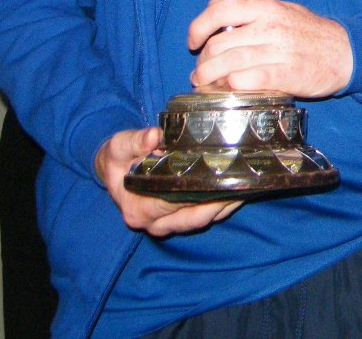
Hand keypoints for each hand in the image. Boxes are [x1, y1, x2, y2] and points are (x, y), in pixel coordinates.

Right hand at [94, 127, 240, 236]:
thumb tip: (153, 136)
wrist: (114, 171)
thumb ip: (135, 141)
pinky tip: (239, 192)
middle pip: (194, 217)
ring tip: (248, 187)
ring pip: (202, 220)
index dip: (199, 191)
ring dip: (225, 207)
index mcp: (138, 208)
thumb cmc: (117, 158)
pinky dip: (221, 208)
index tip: (222, 178)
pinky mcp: (177, 221)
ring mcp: (166, 225)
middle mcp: (154, 223)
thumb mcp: (119, 146)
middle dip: (221, 202)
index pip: (174, 202)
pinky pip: (203, 218)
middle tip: (245, 183)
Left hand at [187, 0, 352, 97]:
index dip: (199, 26)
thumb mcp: (282, 10)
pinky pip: (250, 80)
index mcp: (268, 8)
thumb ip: (247, 10)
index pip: (221, 11)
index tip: (193, 41)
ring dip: (210, 77)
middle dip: (203, 61)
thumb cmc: (312, 32)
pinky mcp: (287, 74)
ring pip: (229, 64)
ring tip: (205, 83)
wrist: (348, 52)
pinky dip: (233, 85)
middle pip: (220, 43)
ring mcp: (279, 51)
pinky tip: (230, 88)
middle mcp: (271, 27)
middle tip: (201, 71)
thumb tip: (213, 6)